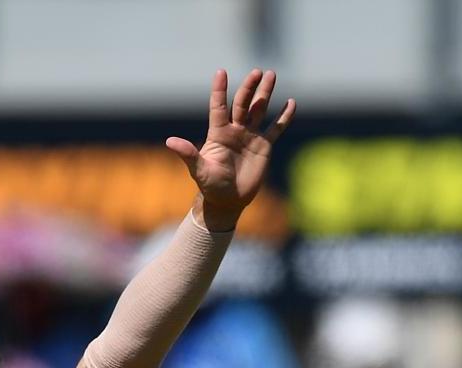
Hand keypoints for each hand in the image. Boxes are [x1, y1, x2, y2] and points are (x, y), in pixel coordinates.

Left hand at [166, 68, 294, 232]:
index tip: (221, 72)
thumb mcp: (199, 170)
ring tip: (271, 75)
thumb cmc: (210, 185)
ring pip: (259, 110)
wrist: (228, 201)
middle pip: (242, 103)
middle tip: (258, 72)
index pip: (219, 106)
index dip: (219, 90)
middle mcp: (234, 130)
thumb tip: (170, 141)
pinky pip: (275, 128)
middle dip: (249, 87)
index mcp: (218, 133)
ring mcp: (250, 136)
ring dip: (265, 93)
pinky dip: (284, 117)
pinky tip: (291, 103)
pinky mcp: (264, 146)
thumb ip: (188, 154)